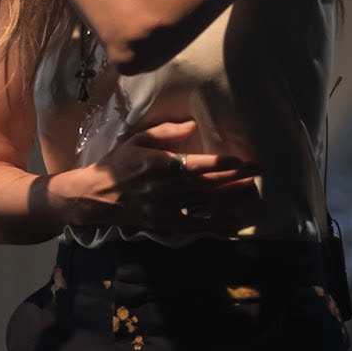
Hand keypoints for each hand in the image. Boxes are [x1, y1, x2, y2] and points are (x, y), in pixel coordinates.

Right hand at [73, 120, 259, 235]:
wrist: (94, 197)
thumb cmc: (117, 164)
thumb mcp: (137, 140)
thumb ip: (165, 133)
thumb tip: (192, 125)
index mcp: (158, 166)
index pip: (196, 165)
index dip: (220, 164)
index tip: (241, 160)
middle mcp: (165, 189)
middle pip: (206, 185)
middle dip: (234, 179)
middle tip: (257, 172)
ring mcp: (165, 209)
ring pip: (204, 205)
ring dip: (229, 199)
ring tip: (251, 192)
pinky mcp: (164, 224)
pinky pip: (194, 225)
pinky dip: (215, 225)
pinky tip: (234, 223)